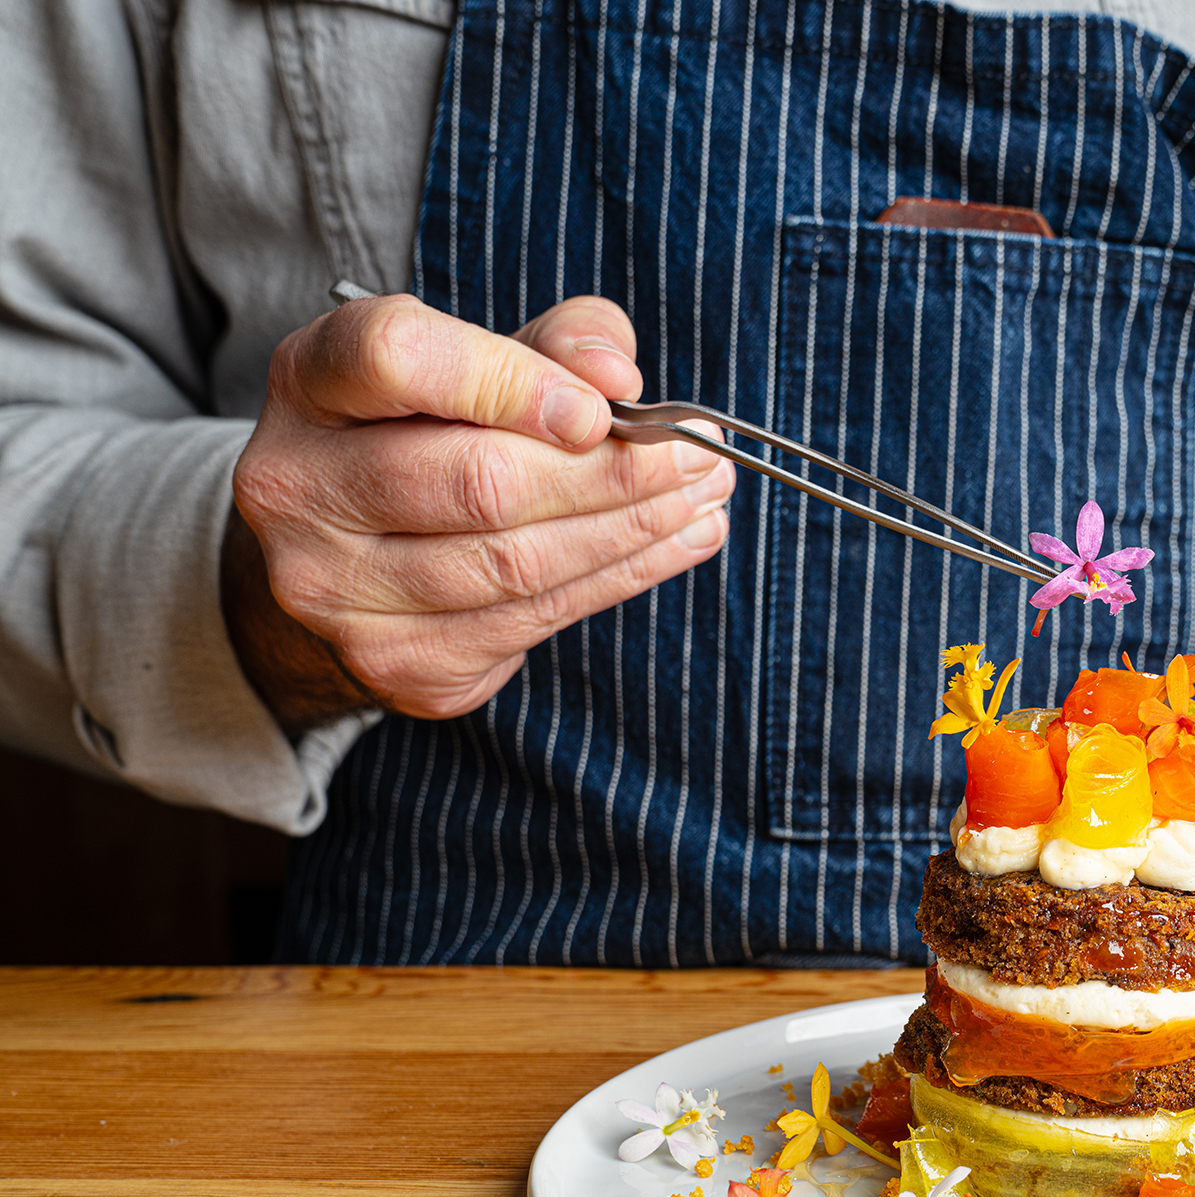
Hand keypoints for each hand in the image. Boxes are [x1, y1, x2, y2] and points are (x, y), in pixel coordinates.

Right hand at [223, 294, 730, 731]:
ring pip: (514, 561)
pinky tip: (674, 545)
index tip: (602, 406)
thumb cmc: (428, 435)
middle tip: (696, 455)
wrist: (348, 560)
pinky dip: (620, 579)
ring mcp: (336, 586)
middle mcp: (299, 486)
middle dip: (610, 471)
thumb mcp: (477, 362)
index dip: (511, 381)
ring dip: (632, 530)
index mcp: (312, 382)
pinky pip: (531, 619)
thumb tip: (615, 375)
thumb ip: (554, 346)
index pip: (396, 358)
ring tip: (702, 498)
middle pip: (476, 479)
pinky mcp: (394, 659)